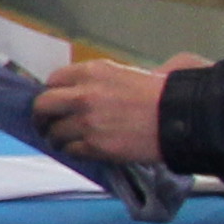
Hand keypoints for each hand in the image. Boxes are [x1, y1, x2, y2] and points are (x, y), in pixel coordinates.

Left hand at [33, 55, 194, 166]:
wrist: (182, 118)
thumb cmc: (165, 94)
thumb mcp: (130, 72)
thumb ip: (105, 78)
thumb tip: (90, 87)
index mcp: (93, 71)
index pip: (53, 80)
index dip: (52, 92)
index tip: (55, 101)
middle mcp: (84, 94)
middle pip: (42, 105)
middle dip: (41, 116)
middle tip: (46, 123)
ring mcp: (87, 121)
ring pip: (54, 132)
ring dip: (57, 138)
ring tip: (64, 141)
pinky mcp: (95, 145)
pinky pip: (71, 150)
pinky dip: (73, 151)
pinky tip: (81, 149)